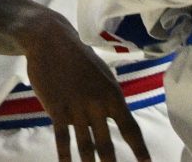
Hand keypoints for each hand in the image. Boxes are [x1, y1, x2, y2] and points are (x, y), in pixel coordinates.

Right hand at [19, 14, 150, 161]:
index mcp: (113, 95)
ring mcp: (77, 107)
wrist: (52, 41)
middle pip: (107, 145)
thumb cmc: (79, 58)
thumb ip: (108, 100)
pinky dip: (65, 155)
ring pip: (86, 146)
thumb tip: (111, 121)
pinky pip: (62, 138)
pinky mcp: (57, 108)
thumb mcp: (102, 75)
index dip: (140, 150)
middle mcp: (98, 104)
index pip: (130, 128)